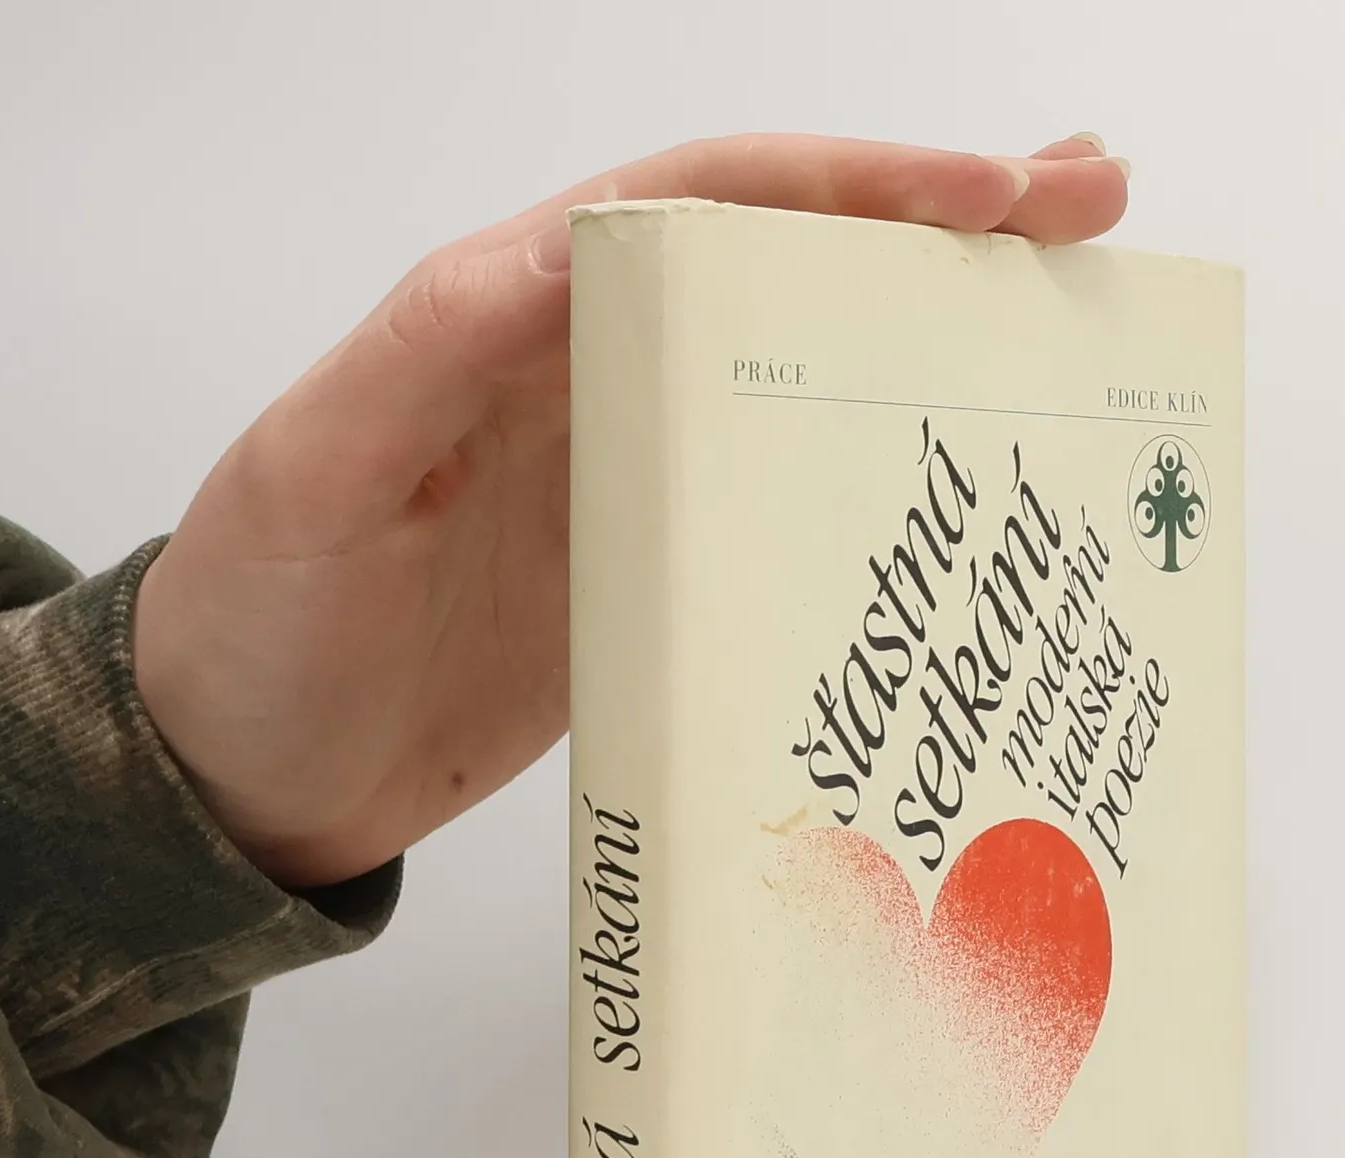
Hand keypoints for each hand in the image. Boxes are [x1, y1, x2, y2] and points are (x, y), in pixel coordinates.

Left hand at [131, 132, 1129, 888]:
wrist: (252, 782)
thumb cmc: (257, 626)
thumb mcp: (318, 472)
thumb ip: (428, 352)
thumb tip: (562, 244)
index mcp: (523, 318)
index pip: (711, 209)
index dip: (853, 188)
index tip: (987, 197)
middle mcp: (600, 379)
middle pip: (793, 270)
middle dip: (944, 230)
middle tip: (1092, 210)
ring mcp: (645, 483)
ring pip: (812, 382)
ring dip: (938, 348)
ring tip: (1073, 328)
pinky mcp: (665, 583)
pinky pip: (793, 514)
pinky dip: (888, 494)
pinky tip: (972, 511)